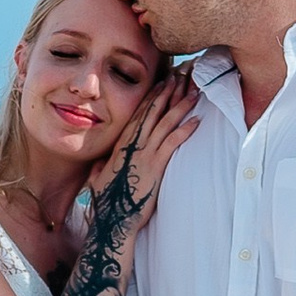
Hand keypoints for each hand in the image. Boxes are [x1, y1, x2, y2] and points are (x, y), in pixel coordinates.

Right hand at [103, 76, 198, 214]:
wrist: (112, 219)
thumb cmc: (108, 202)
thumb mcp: (100, 178)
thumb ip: (102, 166)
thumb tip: (101, 161)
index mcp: (121, 145)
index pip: (139, 114)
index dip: (152, 96)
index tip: (163, 82)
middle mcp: (133, 145)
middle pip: (153, 112)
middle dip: (167, 92)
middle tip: (181, 76)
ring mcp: (144, 155)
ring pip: (164, 124)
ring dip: (180, 106)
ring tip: (194, 92)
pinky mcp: (154, 167)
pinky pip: (171, 144)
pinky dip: (184, 131)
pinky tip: (196, 121)